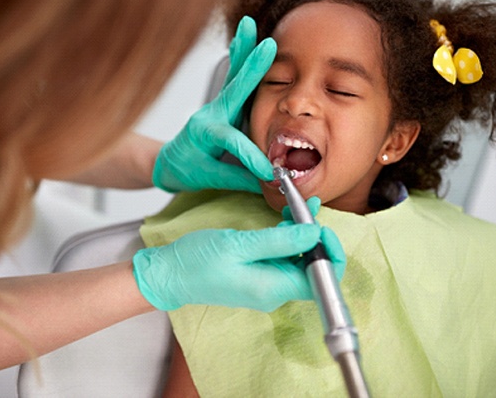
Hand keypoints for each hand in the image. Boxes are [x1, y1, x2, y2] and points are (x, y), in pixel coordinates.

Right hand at [132, 204, 344, 311]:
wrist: (169, 274)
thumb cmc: (197, 261)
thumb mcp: (239, 244)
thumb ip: (280, 240)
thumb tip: (315, 233)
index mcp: (273, 288)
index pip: (322, 279)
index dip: (329, 252)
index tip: (319, 225)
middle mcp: (275, 291)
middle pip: (314, 268)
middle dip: (316, 237)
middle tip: (306, 209)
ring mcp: (267, 285)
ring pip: (299, 260)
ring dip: (302, 234)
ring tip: (296, 207)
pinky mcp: (259, 276)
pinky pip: (283, 258)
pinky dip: (287, 238)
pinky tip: (284, 219)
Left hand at [152, 16, 275, 192]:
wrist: (168, 161)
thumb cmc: (186, 169)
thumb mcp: (209, 179)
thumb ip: (239, 179)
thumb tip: (269, 183)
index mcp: (204, 135)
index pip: (233, 142)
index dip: (252, 157)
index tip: (268, 172)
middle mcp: (210, 115)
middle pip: (233, 89)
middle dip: (251, 68)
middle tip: (267, 46)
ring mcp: (216, 107)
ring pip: (234, 76)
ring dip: (243, 50)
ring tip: (248, 25)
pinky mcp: (223, 105)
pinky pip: (234, 79)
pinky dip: (240, 57)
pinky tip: (245, 38)